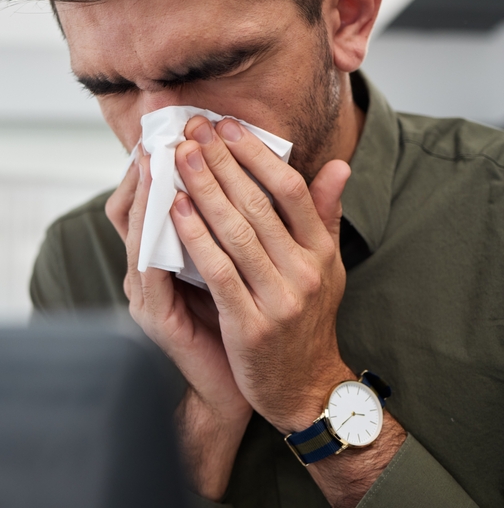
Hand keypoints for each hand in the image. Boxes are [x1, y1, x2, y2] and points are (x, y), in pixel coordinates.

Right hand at [106, 151, 251, 499]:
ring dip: (149, 191)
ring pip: (139, 230)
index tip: (179, 126)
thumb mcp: (264, 263)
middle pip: (135, 206)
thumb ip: (284, 216)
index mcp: (168, 255)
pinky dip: (159, 235)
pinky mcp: (155, 316)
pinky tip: (174, 208)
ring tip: (163, 155)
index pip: (151, 198)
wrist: (261, 387)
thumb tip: (329, 169)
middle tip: (165, 128)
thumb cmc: (257, 323)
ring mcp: (147, 293)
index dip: (159, 162)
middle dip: (149, 164)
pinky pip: (151, 267)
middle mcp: (149, 269)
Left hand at [170, 116, 407, 506]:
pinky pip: (218, 271)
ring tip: (179, 156)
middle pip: (258, 204)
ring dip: (204, 189)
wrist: (304, 388)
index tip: (226, 125)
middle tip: (192, 129)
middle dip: (221, 161)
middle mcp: (306, 271)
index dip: (257, 154)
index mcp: (321, 251)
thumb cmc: (306, 320)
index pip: (290, 190)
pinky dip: (195, 236)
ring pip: (236, 232)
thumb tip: (339, 165)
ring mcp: (280, 298)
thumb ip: (324, 215)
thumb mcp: (326, 267)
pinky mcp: (251, 325)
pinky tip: (175, 209)